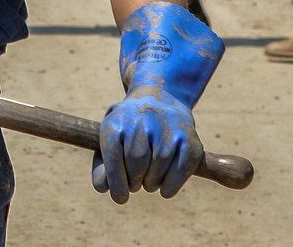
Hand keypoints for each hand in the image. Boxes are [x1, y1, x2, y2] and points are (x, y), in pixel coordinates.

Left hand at [93, 86, 202, 203]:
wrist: (160, 96)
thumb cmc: (129, 126)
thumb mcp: (110, 138)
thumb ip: (103, 165)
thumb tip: (104, 188)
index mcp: (116, 123)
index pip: (113, 158)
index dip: (116, 182)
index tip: (120, 197)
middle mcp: (141, 121)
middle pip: (136, 165)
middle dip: (134, 182)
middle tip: (135, 184)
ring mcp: (167, 128)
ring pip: (159, 169)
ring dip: (152, 184)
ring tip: (148, 180)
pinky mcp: (189, 137)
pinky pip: (182, 169)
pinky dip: (172, 185)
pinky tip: (165, 189)